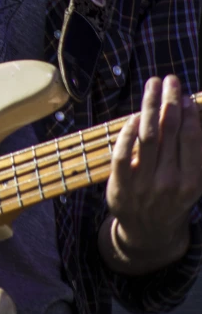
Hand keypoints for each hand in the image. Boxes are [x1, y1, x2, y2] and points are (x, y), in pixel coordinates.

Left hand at [105, 75, 201, 271]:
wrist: (147, 234)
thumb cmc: (171, 199)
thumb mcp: (189, 182)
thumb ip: (190, 152)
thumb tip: (191, 112)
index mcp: (191, 183)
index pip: (192, 139)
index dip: (190, 113)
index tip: (186, 94)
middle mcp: (169, 183)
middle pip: (170, 132)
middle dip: (170, 101)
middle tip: (171, 79)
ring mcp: (143, 185)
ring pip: (147, 137)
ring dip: (150, 106)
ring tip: (153, 85)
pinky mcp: (120, 186)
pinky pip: (123, 153)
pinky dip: (128, 132)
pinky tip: (134, 115)